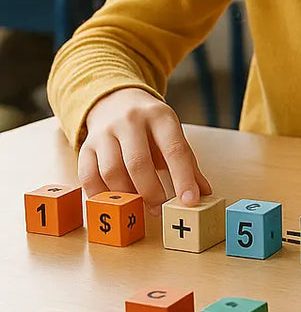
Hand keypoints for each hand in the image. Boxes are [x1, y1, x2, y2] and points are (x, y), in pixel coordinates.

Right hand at [78, 88, 210, 210]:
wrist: (115, 101)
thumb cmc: (151, 126)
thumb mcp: (172, 135)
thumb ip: (187, 163)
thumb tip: (204, 193)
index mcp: (160, 117)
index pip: (174, 150)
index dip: (183, 178)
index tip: (190, 201)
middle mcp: (131, 122)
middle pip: (138, 163)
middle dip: (151, 192)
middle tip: (159, 210)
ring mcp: (104, 133)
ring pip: (111, 171)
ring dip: (126, 195)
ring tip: (138, 208)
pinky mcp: (85, 146)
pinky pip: (88, 176)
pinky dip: (100, 195)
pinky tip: (114, 203)